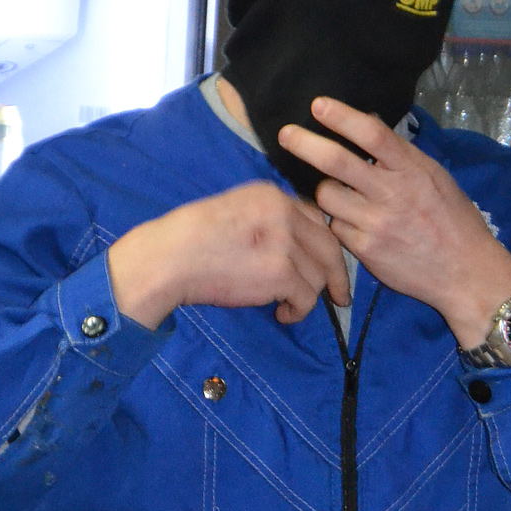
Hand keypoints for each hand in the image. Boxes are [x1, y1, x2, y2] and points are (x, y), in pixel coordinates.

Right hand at [108, 181, 350, 329]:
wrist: (168, 258)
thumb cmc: (190, 241)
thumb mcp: (233, 211)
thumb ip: (266, 220)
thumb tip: (295, 247)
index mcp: (270, 195)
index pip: (316, 218)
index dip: (324, 244)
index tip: (328, 264)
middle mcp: (283, 213)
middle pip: (329, 245)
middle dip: (338, 274)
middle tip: (341, 296)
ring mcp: (284, 242)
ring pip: (319, 275)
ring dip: (308, 297)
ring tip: (287, 308)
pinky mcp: (281, 273)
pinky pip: (307, 297)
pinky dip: (298, 311)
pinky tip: (282, 314)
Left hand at [277, 97, 510, 348]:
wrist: (465, 272)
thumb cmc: (453, 220)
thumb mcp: (435, 177)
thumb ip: (400, 154)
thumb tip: (369, 120)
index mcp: (413, 169)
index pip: (372, 133)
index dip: (341, 116)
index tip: (318, 105)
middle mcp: (392, 192)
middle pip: (336, 161)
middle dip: (305, 144)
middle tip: (285, 134)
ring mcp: (376, 222)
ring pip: (327, 196)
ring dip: (325, 192)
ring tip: (338, 195)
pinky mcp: (366, 250)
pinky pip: (335, 228)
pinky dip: (338, 223)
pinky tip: (352, 225)